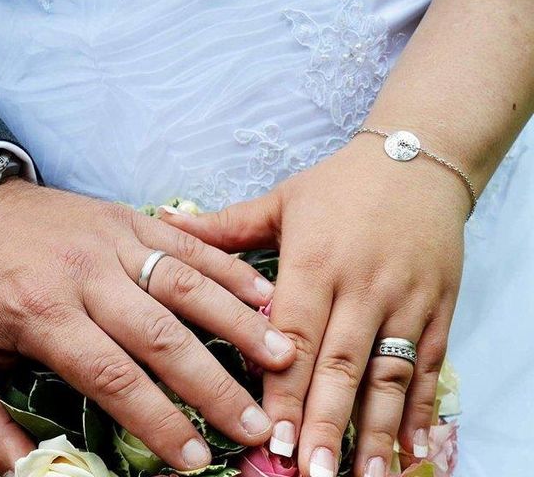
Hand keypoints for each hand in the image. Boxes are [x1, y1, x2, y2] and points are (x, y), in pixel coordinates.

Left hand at [0, 178, 295, 474]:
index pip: (113, 377)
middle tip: (256, 424)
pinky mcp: (129, 218)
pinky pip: (186, 243)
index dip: (160, 421)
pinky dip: (227, 268)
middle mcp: (87, 275)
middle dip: (214, 386)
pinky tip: (261, 293)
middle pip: (162, 336)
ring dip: (236, 323)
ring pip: (186, 285)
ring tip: (279, 357)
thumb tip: (31, 475)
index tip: (196, 458)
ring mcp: (114, 240)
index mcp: (41, 314)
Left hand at [160, 135, 467, 476]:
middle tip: (309, 473)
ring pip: (389, 373)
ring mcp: (404, 299)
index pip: (295, 335)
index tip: (270, 436)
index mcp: (315, 261)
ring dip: (374, 429)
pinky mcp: (438, 306)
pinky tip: (412, 447)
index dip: (283, 388)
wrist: (417, 158)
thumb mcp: (282, 200)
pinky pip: (429, 363)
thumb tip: (166, 220)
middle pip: (340, 364)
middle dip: (323, 422)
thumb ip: (225, 225)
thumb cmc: (341, 183)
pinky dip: (421, 408)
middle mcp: (361, 286)